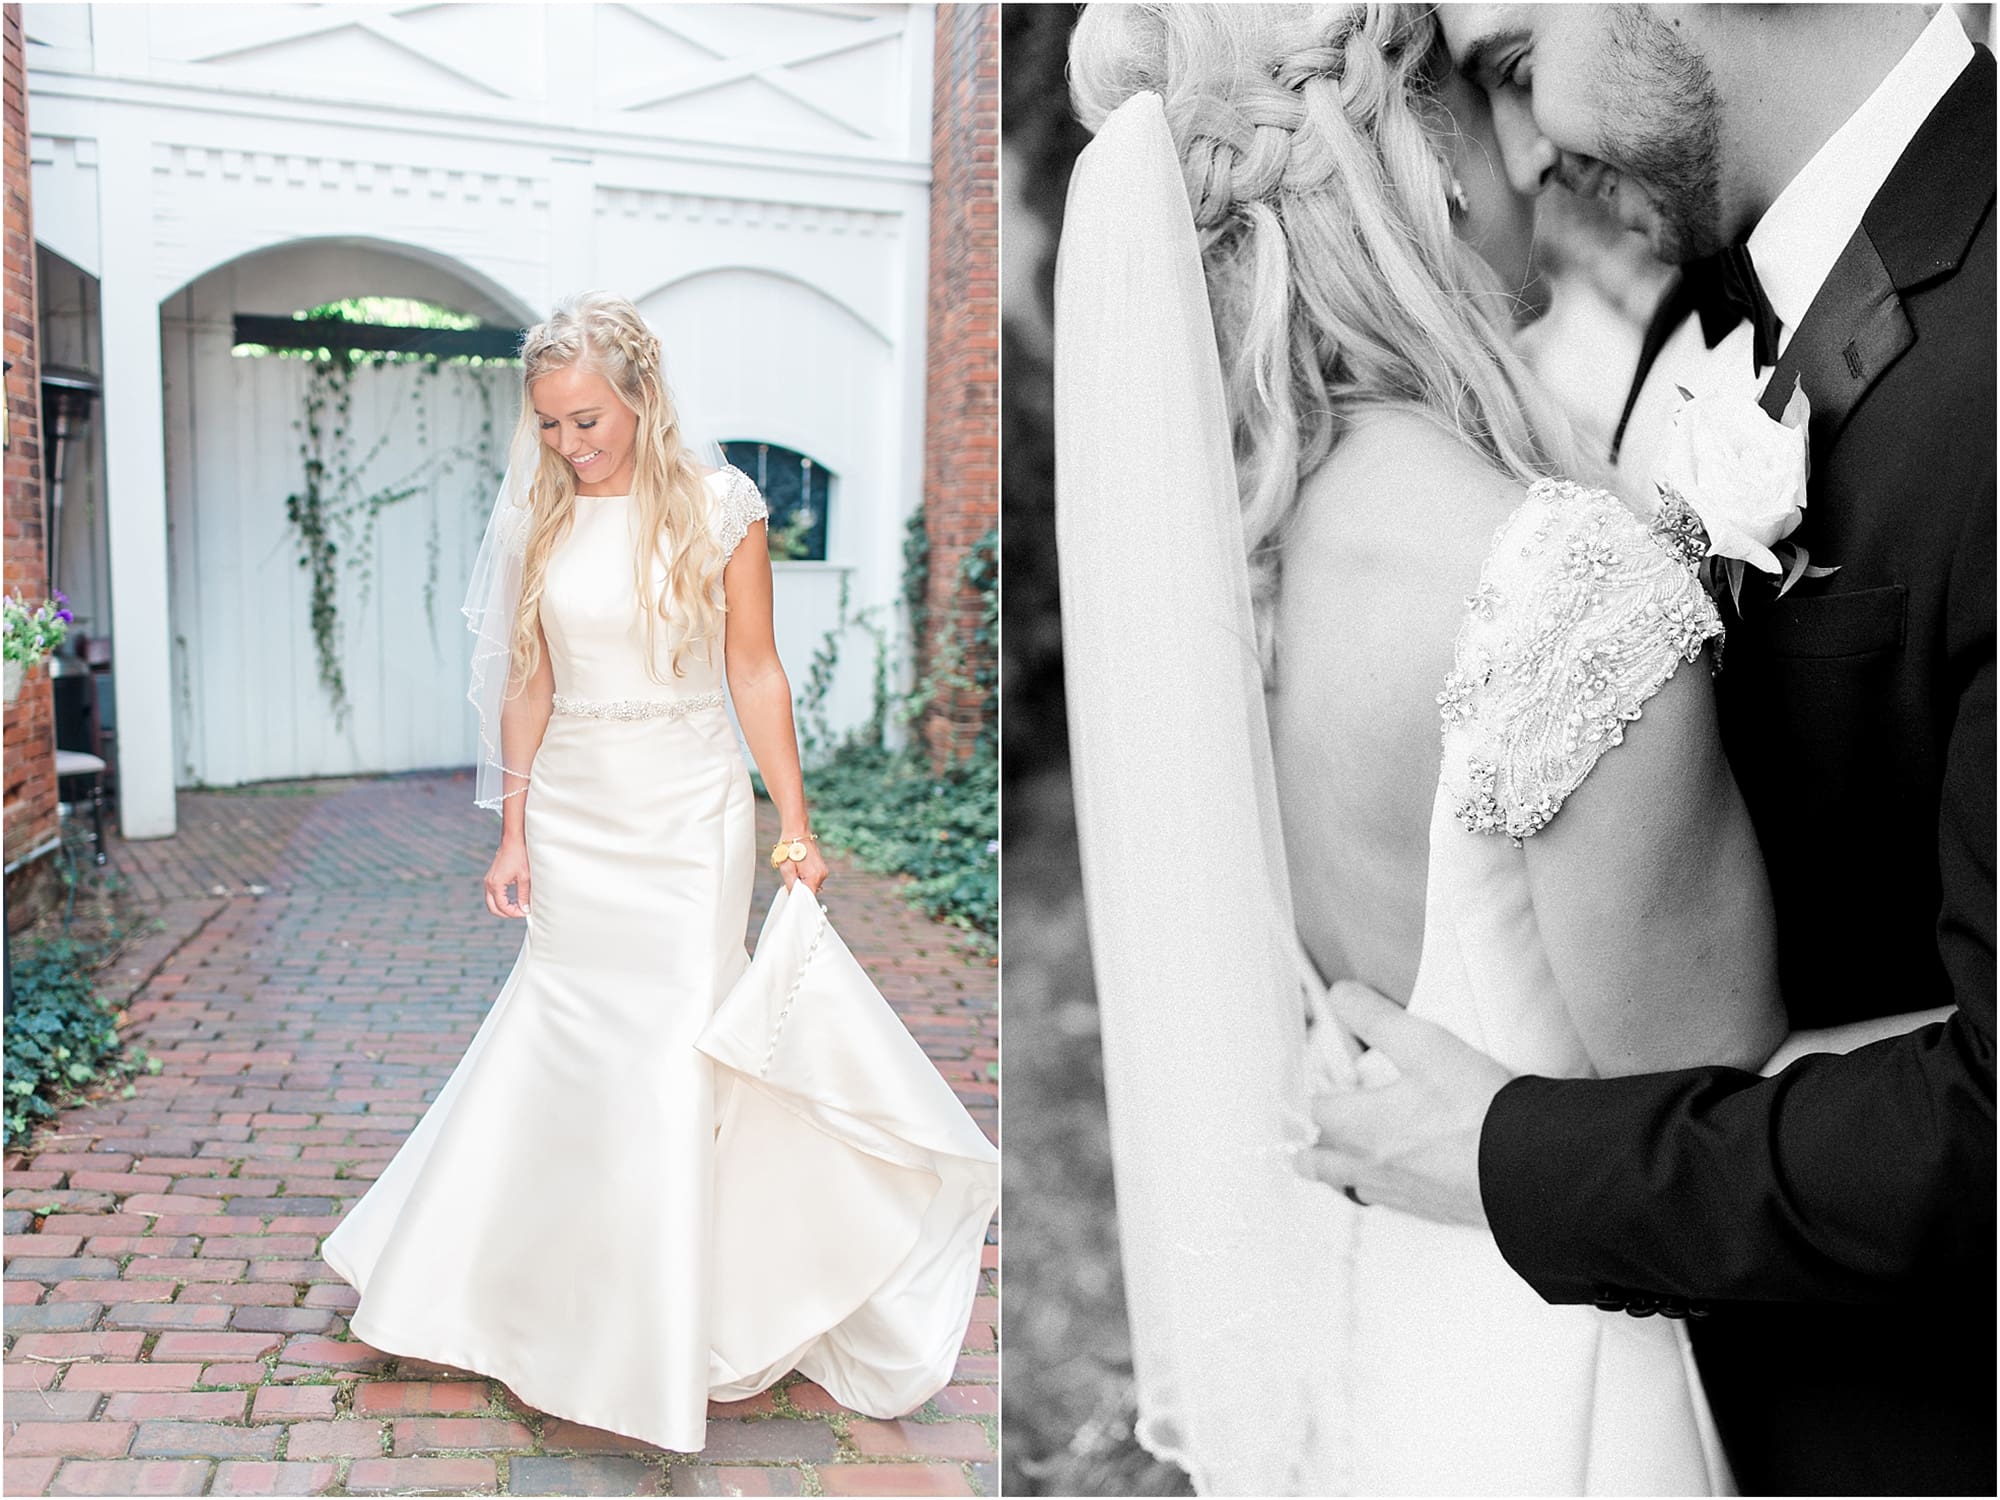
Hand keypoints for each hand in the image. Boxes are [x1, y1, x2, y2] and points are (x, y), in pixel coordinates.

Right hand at [484, 839, 530, 919]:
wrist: (513, 841)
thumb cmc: (520, 856)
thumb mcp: (525, 878)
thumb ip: (524, 895)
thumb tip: (524, 909)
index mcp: (496, 884)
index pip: (502, 907)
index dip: (513, 913)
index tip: (524, 913)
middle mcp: (489, 883)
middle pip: (493, 908)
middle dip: (506, 914)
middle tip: (520, 913)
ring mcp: (488, 880)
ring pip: (491, 902)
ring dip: (503, 908)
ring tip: (518, 907)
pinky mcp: (491, 878)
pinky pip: (492, 895)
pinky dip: (501, 901)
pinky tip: (513, 900)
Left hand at [782, 841, 830, 894]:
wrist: (797, 832)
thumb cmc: (790, 849)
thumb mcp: (786, 869)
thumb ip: (791, 885)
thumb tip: (793, 896)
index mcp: (814, 877)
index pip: (808, 897)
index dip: (799, 897)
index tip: (791, 891)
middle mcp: (822, 875)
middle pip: (810, 891)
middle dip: (800, 888)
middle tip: (791, 875)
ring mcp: (823, 870)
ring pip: (811, 884)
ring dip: (802, 881)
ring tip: (795, 868)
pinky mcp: (821, 867)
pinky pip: (813, 877)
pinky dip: (805, 876)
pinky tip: (799, 866)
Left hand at [1294, 980, 1511, 1228]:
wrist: (1528, 1168)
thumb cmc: (1474, 1107)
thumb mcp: (1424, 1044)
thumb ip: (1375, 1017)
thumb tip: (1339, 994)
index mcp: (1360, 1126)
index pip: (1313, 1111)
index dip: (1308, 1095)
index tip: (1309, 1086)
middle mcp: (1371, 1165)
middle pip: (1318, 1164)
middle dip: (1308, 1148)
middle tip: (1303, 1139)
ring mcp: (1401, 1194)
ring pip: (1353, 1187)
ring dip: (1343, 1172)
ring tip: (1345, 1159)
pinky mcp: (1432, 1211)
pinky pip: (1391, 1203)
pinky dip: (1384, 1189)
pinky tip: (1400, 1178)